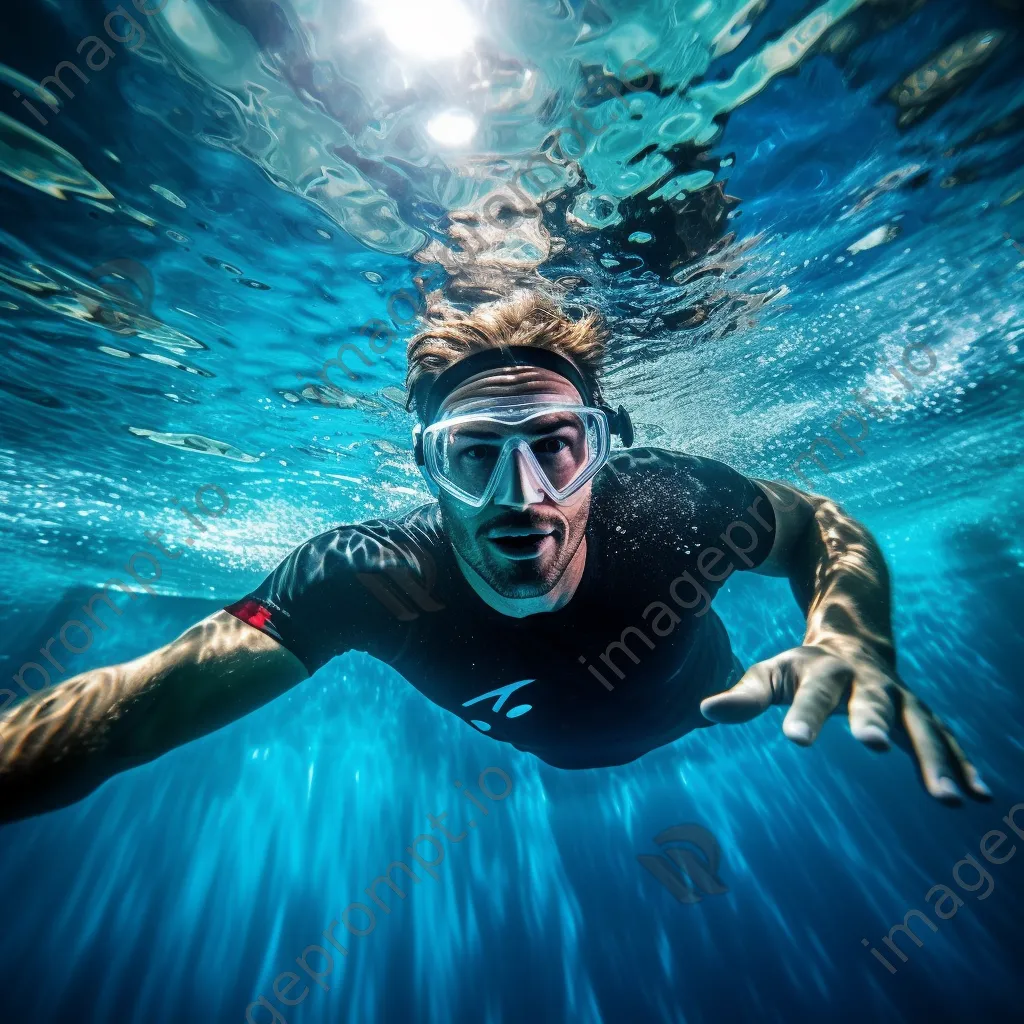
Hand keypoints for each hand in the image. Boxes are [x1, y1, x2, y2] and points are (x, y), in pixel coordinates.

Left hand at [699, 644, 990, 804]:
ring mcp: (900, 698)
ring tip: (948, 799)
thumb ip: (744, 694)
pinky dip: (964, 765)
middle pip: (872, 700)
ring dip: (935, 760)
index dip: (804, 714)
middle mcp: (867, 681)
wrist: (854, 638)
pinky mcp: (921, 716)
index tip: (794, 740)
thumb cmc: (803, 668)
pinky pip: (947, 740)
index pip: (811, 693)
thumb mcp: (771, 674)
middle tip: (872, 745)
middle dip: (873, 720)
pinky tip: (980, 796)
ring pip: (922, 726)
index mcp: (825, 670)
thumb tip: (705, 711)